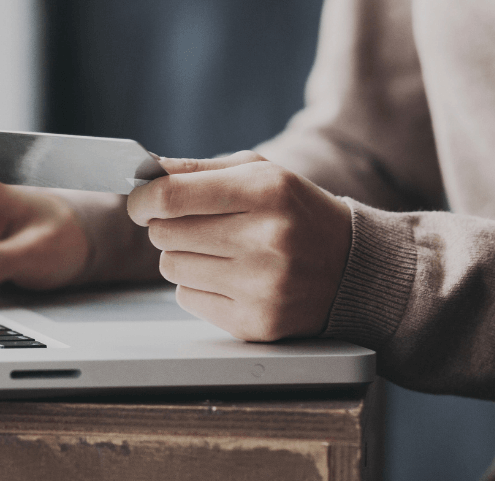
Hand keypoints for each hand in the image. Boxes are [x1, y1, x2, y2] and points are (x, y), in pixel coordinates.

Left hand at [126, 151, 351, 341]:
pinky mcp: (256, 323)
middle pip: (164, 234)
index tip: (141, 202)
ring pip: (171, 268)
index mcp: (267, 191)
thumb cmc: (295, 212)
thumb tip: (143, 174)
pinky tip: (233, 279)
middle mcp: (267, 239)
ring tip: (221, 252)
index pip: (171, 196)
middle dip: (168, 227)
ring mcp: (263, 286)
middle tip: (195, 226)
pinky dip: (199, 288)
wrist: (353, 269)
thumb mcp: (260, 174)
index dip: (143, 199)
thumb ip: (198, 170)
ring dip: (183, 258)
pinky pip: (187, 299)